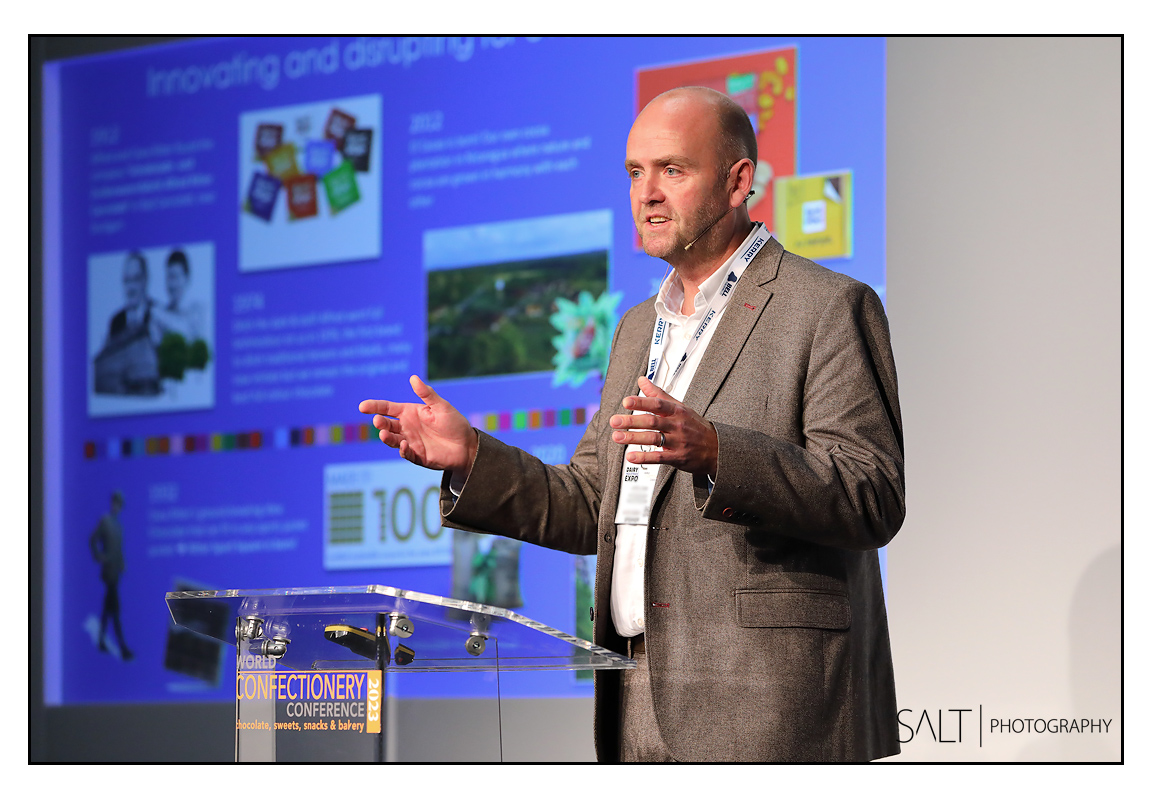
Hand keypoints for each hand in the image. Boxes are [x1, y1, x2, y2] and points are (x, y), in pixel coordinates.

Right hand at [359, 375, 477, 474]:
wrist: (467, 445)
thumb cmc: (454, 423)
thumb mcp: (441, 406)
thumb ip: (427, 394)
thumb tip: (413, 378)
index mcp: (410, 412)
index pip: (387, 408)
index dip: (374, 407)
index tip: (362, 407)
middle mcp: (407, 427)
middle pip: (386, 424)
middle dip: (379, 422)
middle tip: (378, 421)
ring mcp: (410, 442)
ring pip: (391, 439)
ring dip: (386, 437)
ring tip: (384, 433)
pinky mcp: (416, 456)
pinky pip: (405, 453)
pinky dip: (402, 450)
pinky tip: (404, 445)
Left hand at [609, 377, 717, 476]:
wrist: (717, 448)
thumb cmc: (695, 426)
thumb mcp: (680, 407)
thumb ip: (658, 394)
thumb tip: (642, 380)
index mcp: (677, 411)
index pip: (658, 404)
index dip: (641, 402)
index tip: (626, 401)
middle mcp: (677, 425)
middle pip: (652, 422)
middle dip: (631, 421)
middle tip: (614, 421)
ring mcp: (678, 442)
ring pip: (653, 439)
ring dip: (633, 438)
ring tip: (617, 437)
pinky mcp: (677, 458)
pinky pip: (659, 458)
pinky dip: (644, 458)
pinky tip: (631, 456)